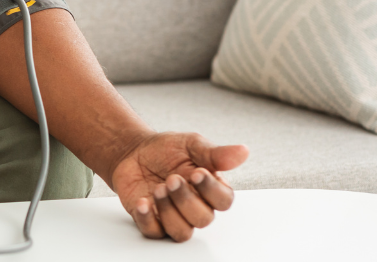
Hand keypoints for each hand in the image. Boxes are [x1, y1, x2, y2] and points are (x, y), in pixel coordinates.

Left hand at [109, 132, 248, 241]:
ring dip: (169, 211)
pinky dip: (148, 219)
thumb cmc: (167, 150)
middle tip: (171, 179)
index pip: (223, 201)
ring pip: (181, 232)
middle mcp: (195, 206)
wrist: (133, 151)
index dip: (211, 190)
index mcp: (210, 189)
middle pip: (203, 219)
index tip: (196, 173)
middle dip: (186, 200)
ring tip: (158, 189)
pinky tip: (143, 202)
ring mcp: (174, 216)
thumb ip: (215, 153)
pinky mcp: (152, 221)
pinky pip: (154, 232)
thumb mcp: (191, 145)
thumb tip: (243, 152)